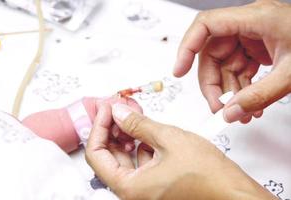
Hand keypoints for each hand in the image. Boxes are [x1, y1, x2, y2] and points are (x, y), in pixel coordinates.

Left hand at [86, 103, 274, 199]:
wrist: (234, 193)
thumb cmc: (208, 176)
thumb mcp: (169, 139)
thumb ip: (138, 125)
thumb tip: (119, 113)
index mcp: (129, 188)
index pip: (96, 155)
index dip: (99, 127)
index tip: (106, 108)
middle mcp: (133, 194)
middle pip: (108, 158)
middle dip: (112, 129)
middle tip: (118, 108)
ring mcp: (144, 192)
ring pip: (124, 160)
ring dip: (125, 136)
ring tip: (132, 116)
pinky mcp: (155, 187)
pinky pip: (139, 165)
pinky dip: (139, 146)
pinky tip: (146, 131)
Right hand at [173, 0, 290, 122]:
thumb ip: (259, 96)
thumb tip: (230, 113)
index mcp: (255, 18)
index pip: (206, 25)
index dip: (187, 46)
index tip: (179, 70)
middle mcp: (248, 25)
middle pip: (211, 53)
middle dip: (213, 84)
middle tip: (219, 109)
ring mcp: (251, 37)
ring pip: (223, 65)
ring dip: (228, 92)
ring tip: (240, 113)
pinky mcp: (256, 49)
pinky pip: (237, 70)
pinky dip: (240, 89)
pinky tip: (249, 105)